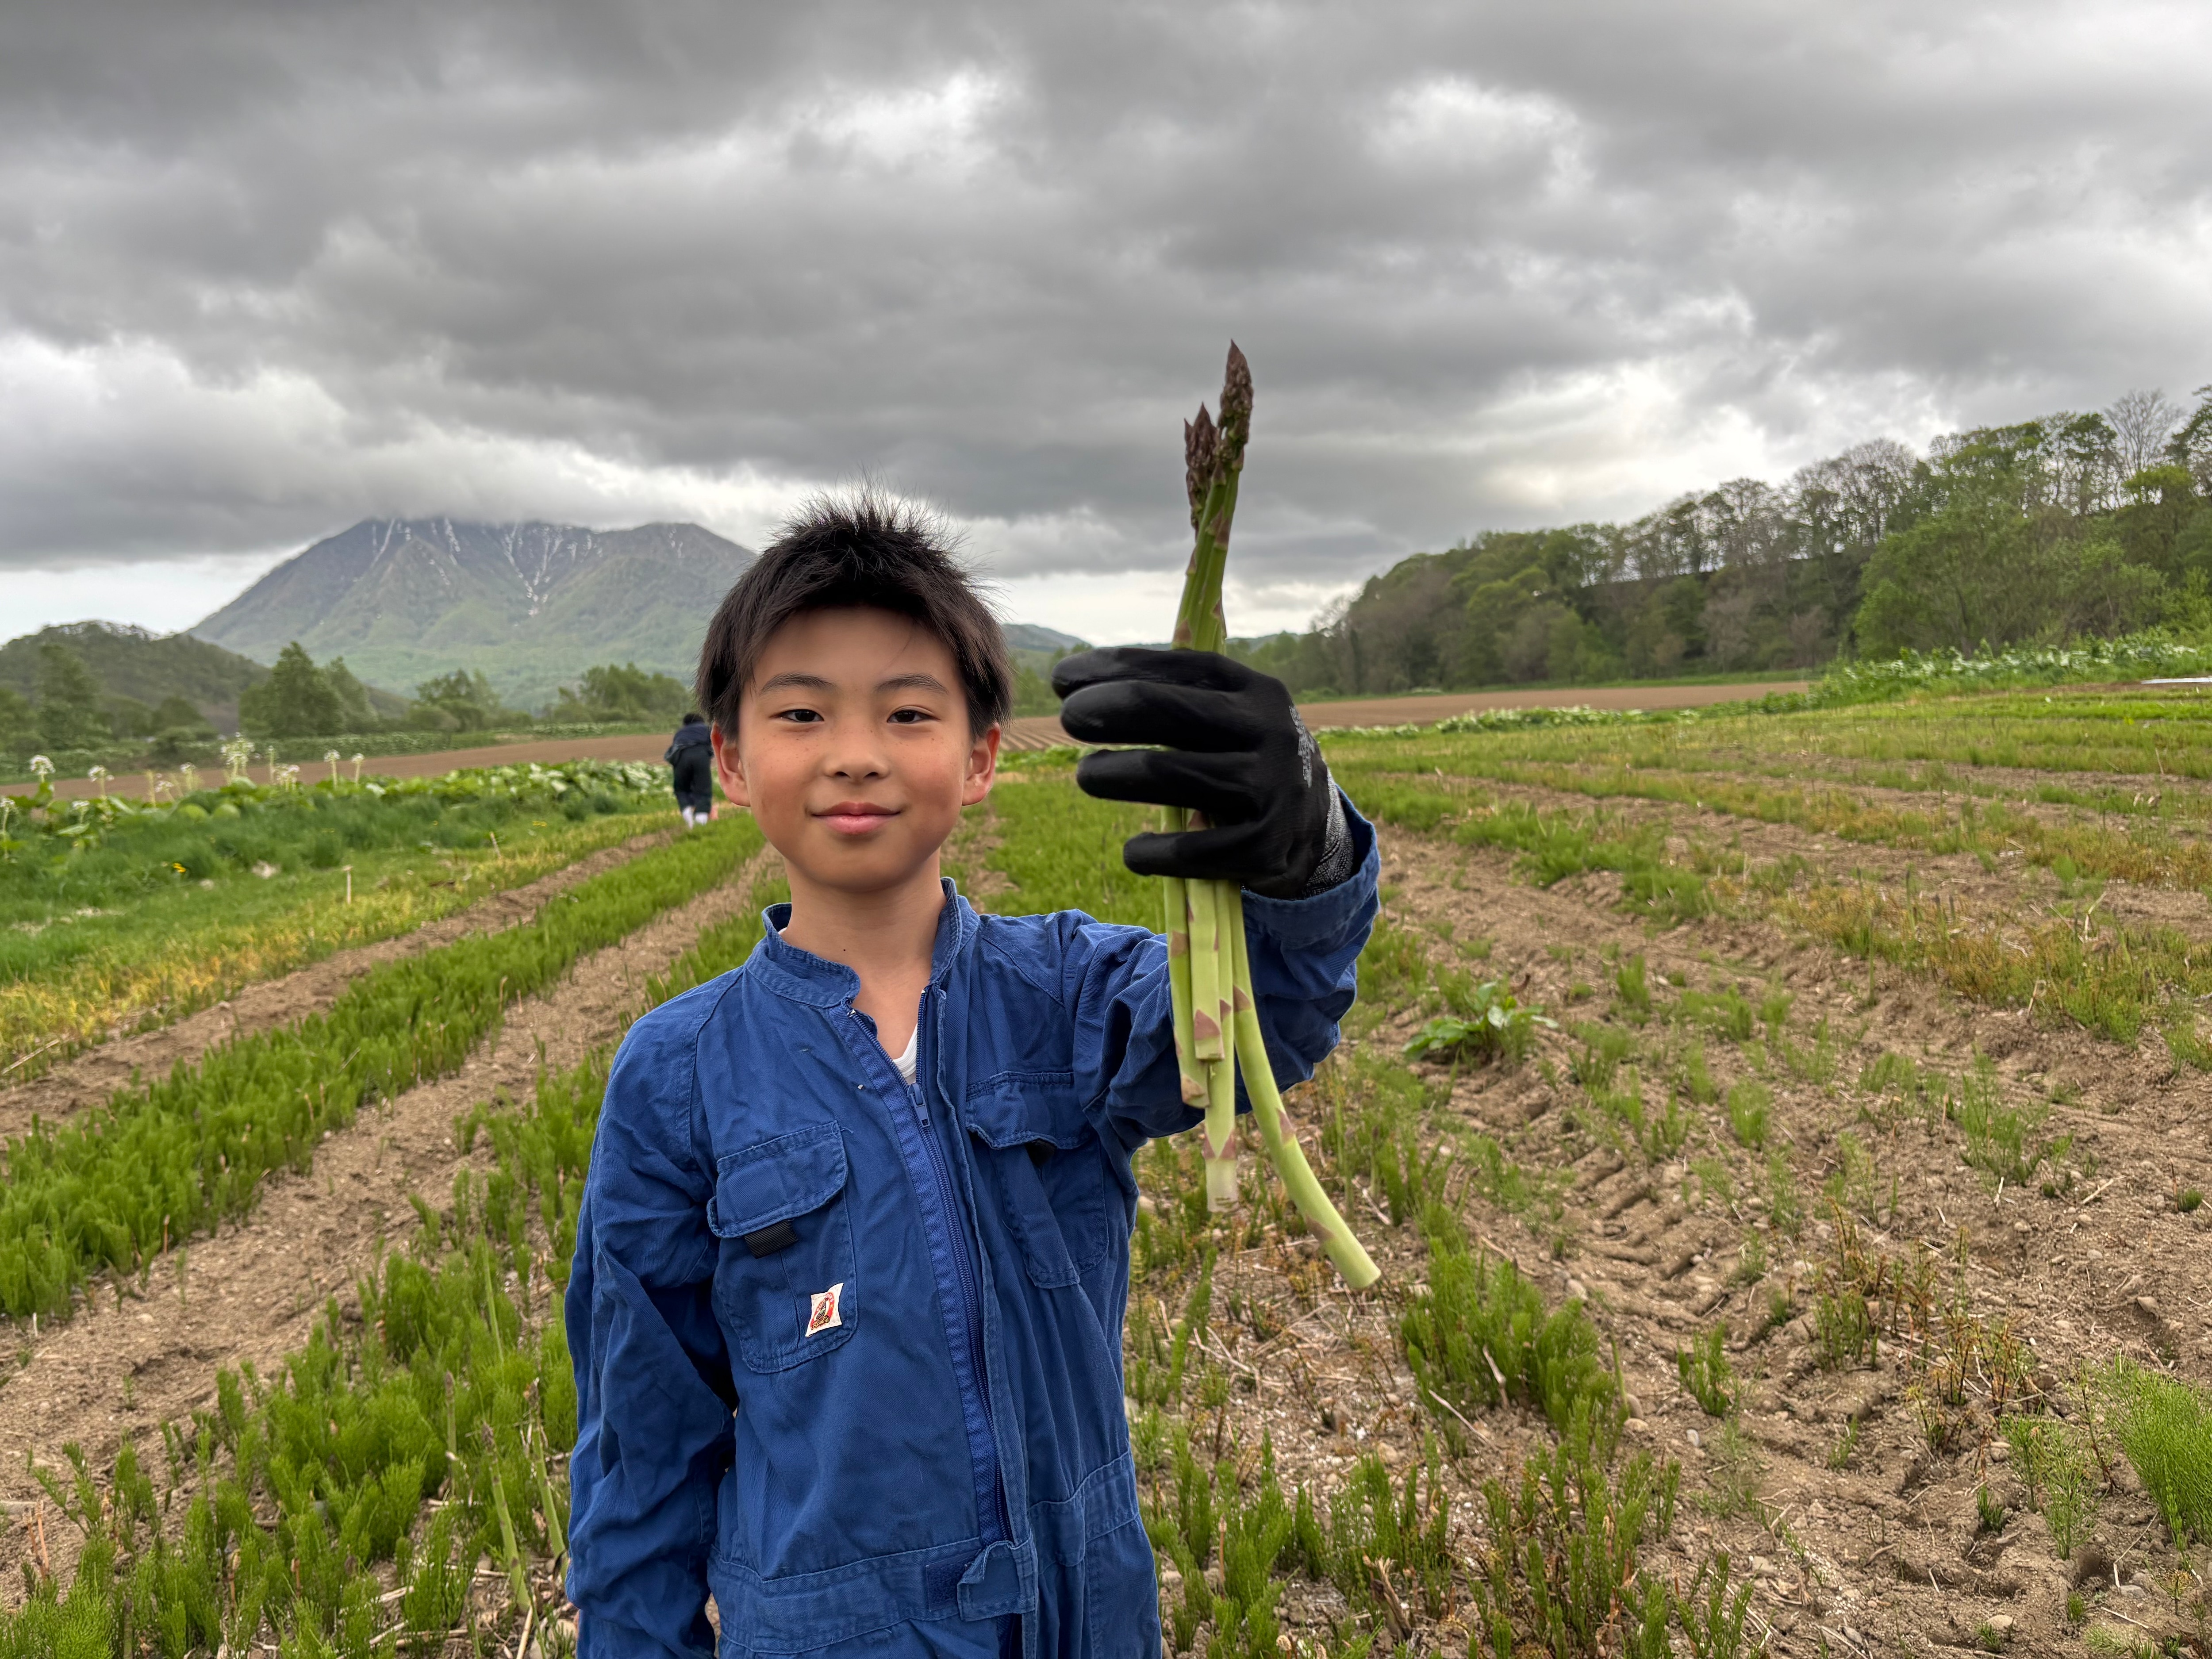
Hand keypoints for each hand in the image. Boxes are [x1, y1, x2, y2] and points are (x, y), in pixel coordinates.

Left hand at [1051, 648, 1344, 897]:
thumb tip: (1076, 681)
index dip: (1113, 667)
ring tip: (1088, 775)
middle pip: (1168, 711)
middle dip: (1107, 709)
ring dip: (1115, 774)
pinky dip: (1153, 853)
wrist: (1315, 827)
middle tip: (1069, 718)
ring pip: (1170, 775)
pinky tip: (1133, 852)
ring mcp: (1271, 788)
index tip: (1063, 676)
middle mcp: (1269, 731)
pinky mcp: (1267, 846)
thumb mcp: (1229, 716)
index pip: (1177, 668)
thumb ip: (1173, 695)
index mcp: (1255, 690)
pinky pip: (1193, 850)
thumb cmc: (1243, 760)